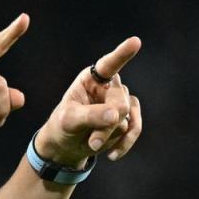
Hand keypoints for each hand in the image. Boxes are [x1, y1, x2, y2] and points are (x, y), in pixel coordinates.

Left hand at [36, 37, 142, 166]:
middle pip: (120, 103)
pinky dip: (125, 143)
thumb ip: (90, 116)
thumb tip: (117, 115)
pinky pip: (134, 128)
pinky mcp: (128, 117)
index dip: (122, 54)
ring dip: (111, 136)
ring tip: (92, 145)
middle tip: (91, 142)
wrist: (67, 146)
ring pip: (127, 117)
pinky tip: (112, 156)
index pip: (109, 64)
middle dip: (106, 125)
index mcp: (91, 78)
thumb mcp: (69, 121)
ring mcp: (121, 101)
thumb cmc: (63, 126)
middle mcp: (109, 85)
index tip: (135, 42)